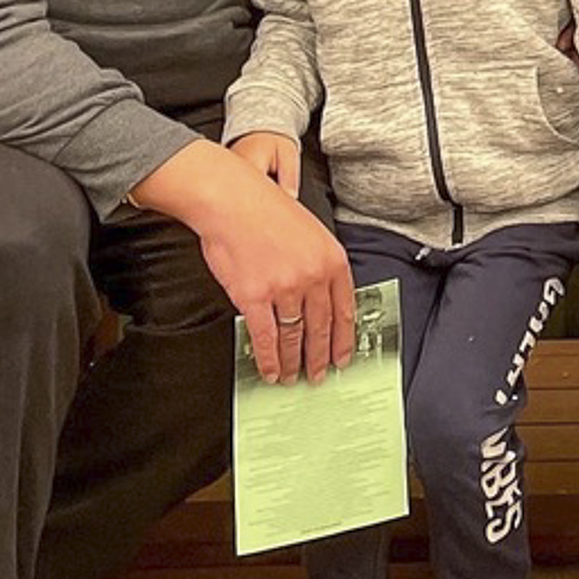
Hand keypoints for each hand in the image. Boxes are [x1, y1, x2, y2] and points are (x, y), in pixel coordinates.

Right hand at [132, 138, 354, 385]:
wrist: (234, 201)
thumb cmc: (268, 211)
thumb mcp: (312, 232)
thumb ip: (320, 264)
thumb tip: (321, 298)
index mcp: (332, 260)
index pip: (345, 309)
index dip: (344, 339)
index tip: (343, 357)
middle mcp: (313, 277)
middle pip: (321, 328)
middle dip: (320, 357)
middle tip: (319, 375)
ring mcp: (286, 288)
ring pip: (294, 336)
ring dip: (293, 362)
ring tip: (293, 377)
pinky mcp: (255, 297)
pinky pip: (265, 337)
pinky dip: (269, 359)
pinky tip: (270, 371)